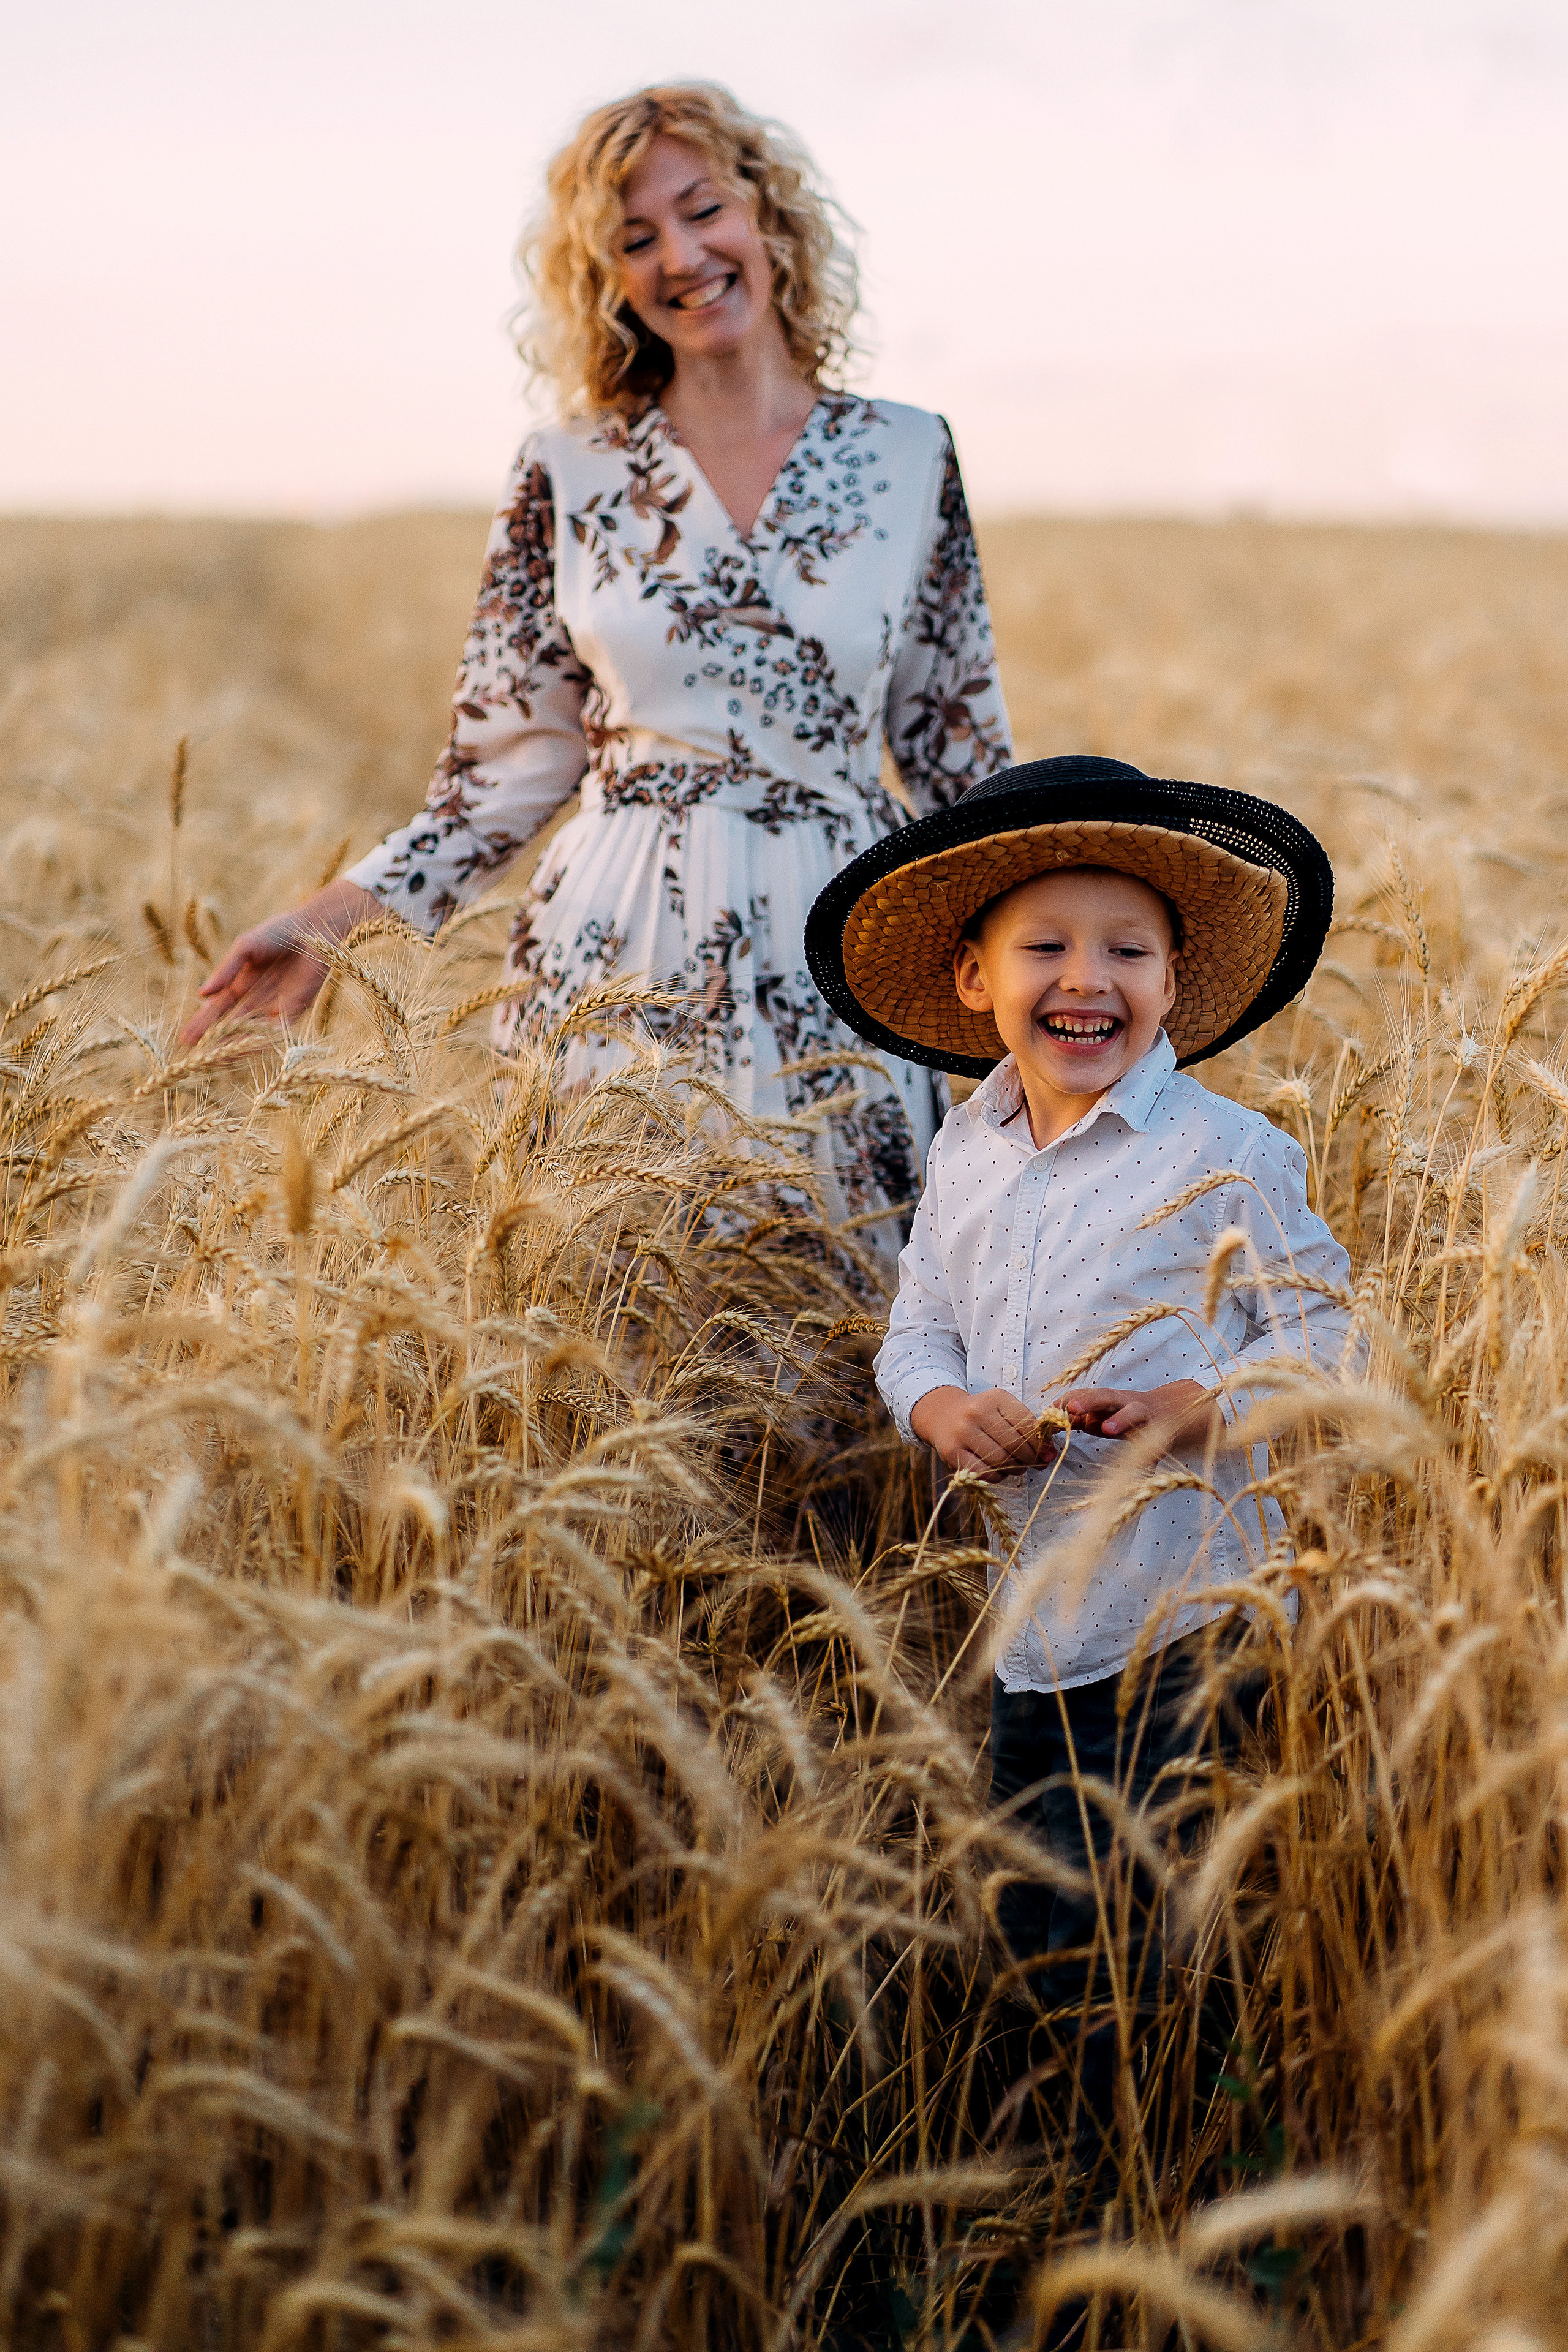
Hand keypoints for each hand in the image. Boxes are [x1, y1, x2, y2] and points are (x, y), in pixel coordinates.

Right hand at [179, 880, 381, 1045]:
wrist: (312, 928)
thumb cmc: (278, 932)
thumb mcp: (244, 948)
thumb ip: (225, 971)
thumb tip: (201, 994)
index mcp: (241, 983)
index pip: (217, 1008)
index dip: (202, 1023)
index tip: (186, 1039)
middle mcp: (257, 998)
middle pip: (231, 1024)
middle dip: (214, 1041)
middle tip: (196, 1058)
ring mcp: (276, 1004)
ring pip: (252, 1031)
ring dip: (235, 1045)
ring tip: (218, 1058)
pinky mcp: (296, 1007)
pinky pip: (277, 1029)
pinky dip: (263, 1038)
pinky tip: (248, 1047)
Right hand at [909, 1386, 1058, 1480]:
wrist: (944, 1415)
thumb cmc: (983, 1416)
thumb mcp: (1004, 1411)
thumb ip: (1028, 1428)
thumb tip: (1050, 1453)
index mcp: (996, 1398)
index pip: (1026, 1424)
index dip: (1041, 1443)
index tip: (1048, 1454)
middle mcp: (977, 1412)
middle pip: (1015, 1444)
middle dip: (1031, 1459)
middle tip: (1036, 1464)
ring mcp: (962, 1432)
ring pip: (1000, 1460)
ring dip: (1015, 1469)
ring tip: (1018, 1467)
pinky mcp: (952, 1451)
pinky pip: (983, 1472)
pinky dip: (997, 1476)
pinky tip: (1000, 1471)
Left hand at [1058, 1379, 1221, 1448]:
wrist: (1167, 1413)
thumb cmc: (1122, 1416)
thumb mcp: (1100, 1415)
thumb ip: (1080, 1419)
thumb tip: (1052, 1425)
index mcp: (1104, 1399)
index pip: (1081, 1394)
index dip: (1065, 1401)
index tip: (1049, 1411)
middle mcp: (1123, 1402)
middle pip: (1103, 1396)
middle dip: (1087, 1400)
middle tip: (1071, 1409)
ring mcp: (1143, 1415)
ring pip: (1132, 1412)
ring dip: (1120, 1420)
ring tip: (1108, 1429)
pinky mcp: (1158, 1434)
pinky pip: (1152, 1442)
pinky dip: (1148, 1452)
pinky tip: (1147, 1459)